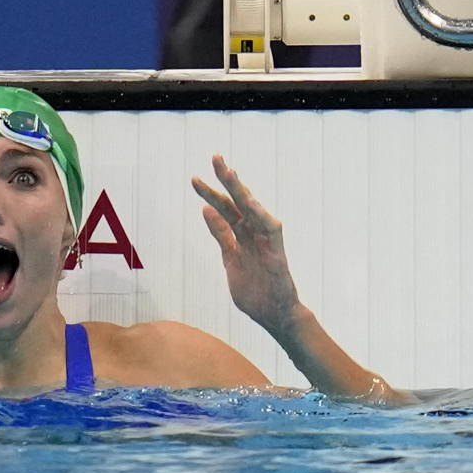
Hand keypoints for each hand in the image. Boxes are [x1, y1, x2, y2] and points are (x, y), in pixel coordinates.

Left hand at [191, 155, 299, 335]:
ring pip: (254, 210)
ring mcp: (266, 241)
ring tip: (229, 172)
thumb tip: (206, 211)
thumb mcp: (229, 260)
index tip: (195, 178)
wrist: (274, 315)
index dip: (210, 193)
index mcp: (240, 236)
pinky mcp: (277, 253)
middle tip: (215, 157)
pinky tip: (250, 203)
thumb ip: (221, 236)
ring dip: (242, 191)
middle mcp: (253, 233)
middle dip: (226, 180)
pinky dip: (260, 216)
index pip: (224, 209)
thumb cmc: (254, 291)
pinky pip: (270, 230)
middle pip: (238, 202)